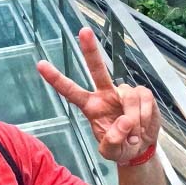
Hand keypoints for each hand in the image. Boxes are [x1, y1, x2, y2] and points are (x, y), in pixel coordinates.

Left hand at [36, 27, 160, 164]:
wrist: (141, 149)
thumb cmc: (121, 147)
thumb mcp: (111, 153)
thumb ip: (112, 142)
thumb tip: (124, 122)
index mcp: (91, 107)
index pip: (71, 91)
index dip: (56, 78)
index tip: (40, 64)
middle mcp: (105, 94)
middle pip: (97, 69)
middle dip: (91, 49)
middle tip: (83, 31)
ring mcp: (124, 92)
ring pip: (128, 96)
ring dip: (134, 119)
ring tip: (134, 135)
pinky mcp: (142, 93)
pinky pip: (144, 100)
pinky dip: (145, 117)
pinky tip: (144, 126)